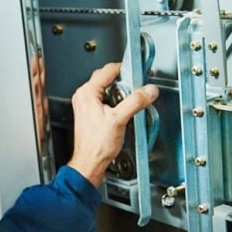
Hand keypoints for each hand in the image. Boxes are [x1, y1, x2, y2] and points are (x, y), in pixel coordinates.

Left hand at [66, 62, 158, 185]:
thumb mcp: (119, 120)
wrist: (89, 162)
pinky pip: (103, 98)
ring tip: (132, 95)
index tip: (138, 71)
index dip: (125, 69)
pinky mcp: (89, 113)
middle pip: (106, 77)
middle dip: (123, 79)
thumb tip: (148, 90)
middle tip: (137, 83)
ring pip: (105, 88)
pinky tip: (123, 107)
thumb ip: (135, 102)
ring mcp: (85, 104)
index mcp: (87, 93)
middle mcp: (83, 96)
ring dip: (120, 90)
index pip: (108, 70)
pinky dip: (115, 99)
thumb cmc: (96, 145)